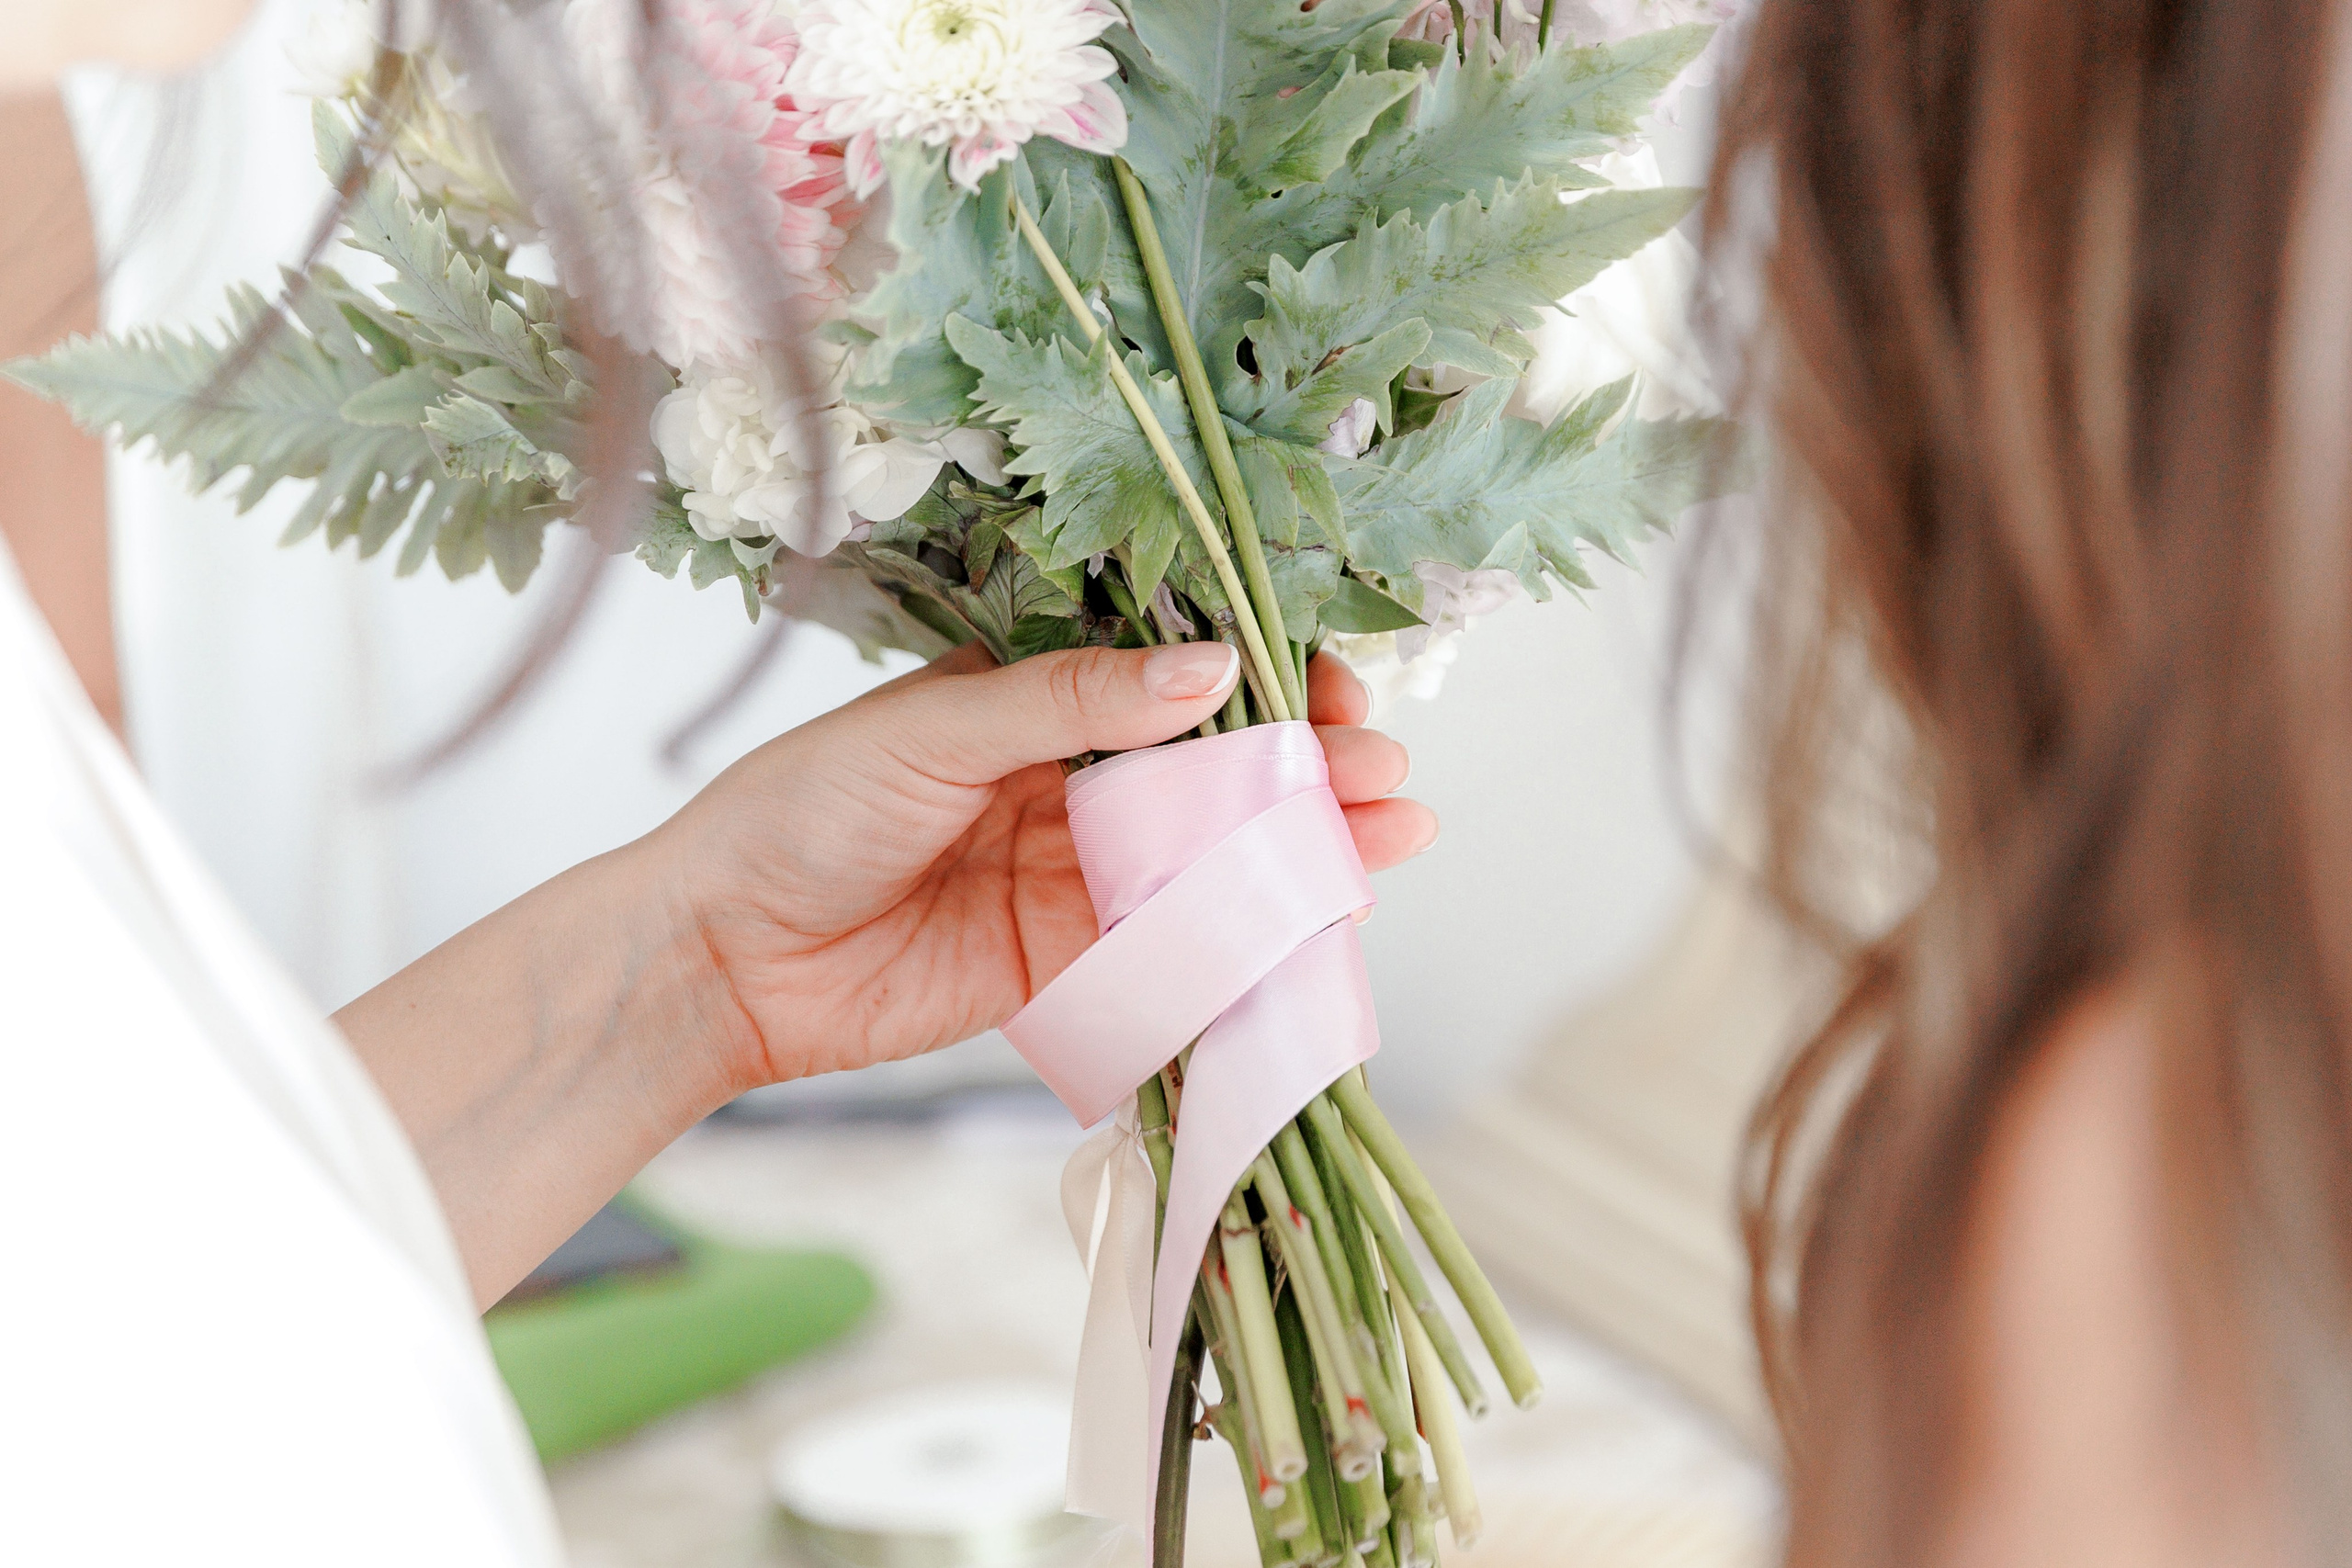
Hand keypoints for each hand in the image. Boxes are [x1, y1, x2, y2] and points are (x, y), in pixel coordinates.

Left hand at [663, 642, 1436, 1087]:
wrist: (721, 957)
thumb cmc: (800, 811)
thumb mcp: (934, 729)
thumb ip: (1071, 703)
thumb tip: (1213, 669)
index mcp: (1034, 696)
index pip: (1173, 674)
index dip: (1260, 674)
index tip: (1329, 683)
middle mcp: (1070, 780)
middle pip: (1216, 767)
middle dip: (1307, 765)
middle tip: (1382, 768)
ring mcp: (1078, 875)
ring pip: (1216, 856)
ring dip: (1304, 846)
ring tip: (1393, 834)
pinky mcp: (1072, 964)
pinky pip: (1179, 948)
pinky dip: (1252, 937)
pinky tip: (1322, 921)